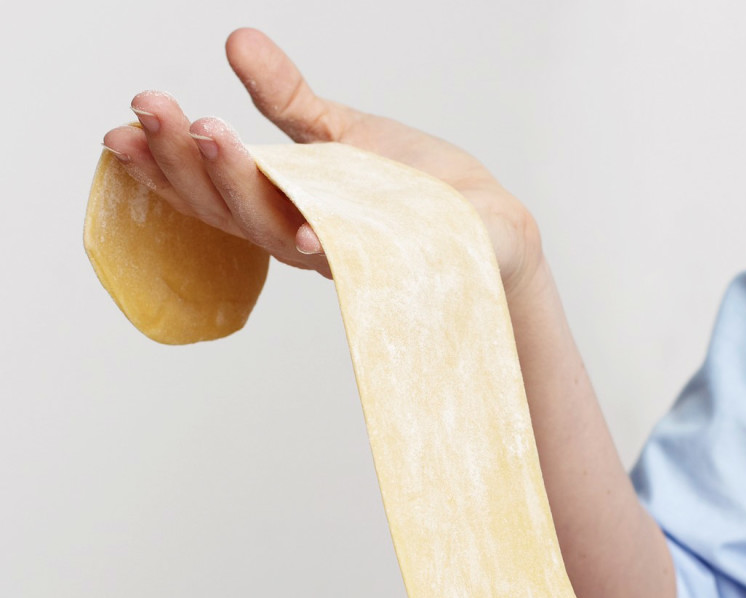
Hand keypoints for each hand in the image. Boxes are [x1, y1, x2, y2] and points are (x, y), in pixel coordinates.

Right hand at [101, 29, 541, 289]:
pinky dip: (321, 246)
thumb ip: (287, 100)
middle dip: (183, 160)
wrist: (487, 230)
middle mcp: (302, 237)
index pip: (212, 189)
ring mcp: (341, 257)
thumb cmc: (417, 192)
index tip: (120, 128)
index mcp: (284, 205)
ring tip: (208, 132)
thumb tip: (235, 41)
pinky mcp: (387, 270)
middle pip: (228, 208)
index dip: (164, 164)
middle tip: (151, 111)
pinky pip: (347, 264)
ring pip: (274, 232)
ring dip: (236, 186)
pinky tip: (300, 228)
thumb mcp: (339, 133)